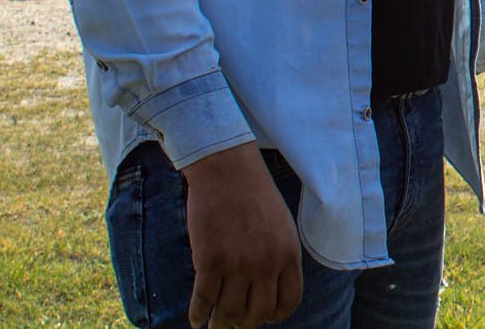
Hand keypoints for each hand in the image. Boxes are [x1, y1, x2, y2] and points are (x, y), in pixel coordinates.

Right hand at [182, 142, 301, 328]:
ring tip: (215, 325)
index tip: (263, 317)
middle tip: (235, 323)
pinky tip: (196, 320)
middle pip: (257, 313)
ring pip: (229, 313)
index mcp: (288, 254)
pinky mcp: (209, 261)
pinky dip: (198, 316)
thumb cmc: (255, 196)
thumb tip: (271, 289)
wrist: (228, 171)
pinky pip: (203, 302)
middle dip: (245, 323)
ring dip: (221, 324)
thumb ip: (280, 257)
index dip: (274, 316)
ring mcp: (238, 264)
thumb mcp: (281, 227)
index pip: (288, 302)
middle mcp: (266, 264)